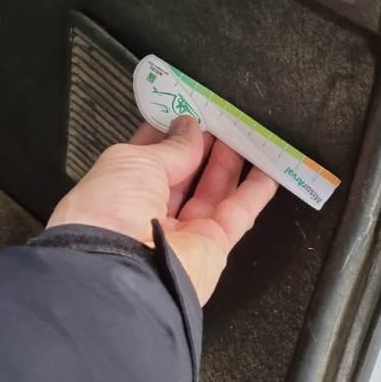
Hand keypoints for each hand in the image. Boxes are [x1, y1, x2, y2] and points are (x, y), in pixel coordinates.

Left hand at [47, 116, 277, 304]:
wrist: (123, 272)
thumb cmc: (111, 209)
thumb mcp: (134, 161)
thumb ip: (170, 145)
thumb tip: (190, 126)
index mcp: (119, 189)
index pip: (149, 155)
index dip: (169, 132)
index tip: (189, 110)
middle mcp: (149, 212)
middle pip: (183, 174)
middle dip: (202, 145)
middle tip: (222, 118)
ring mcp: (182, 232)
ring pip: (212, 192)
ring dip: (229, 162)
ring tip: (246, 133)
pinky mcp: (212, 248)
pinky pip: (238, 215)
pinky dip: (255, 192)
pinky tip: (269, 169)